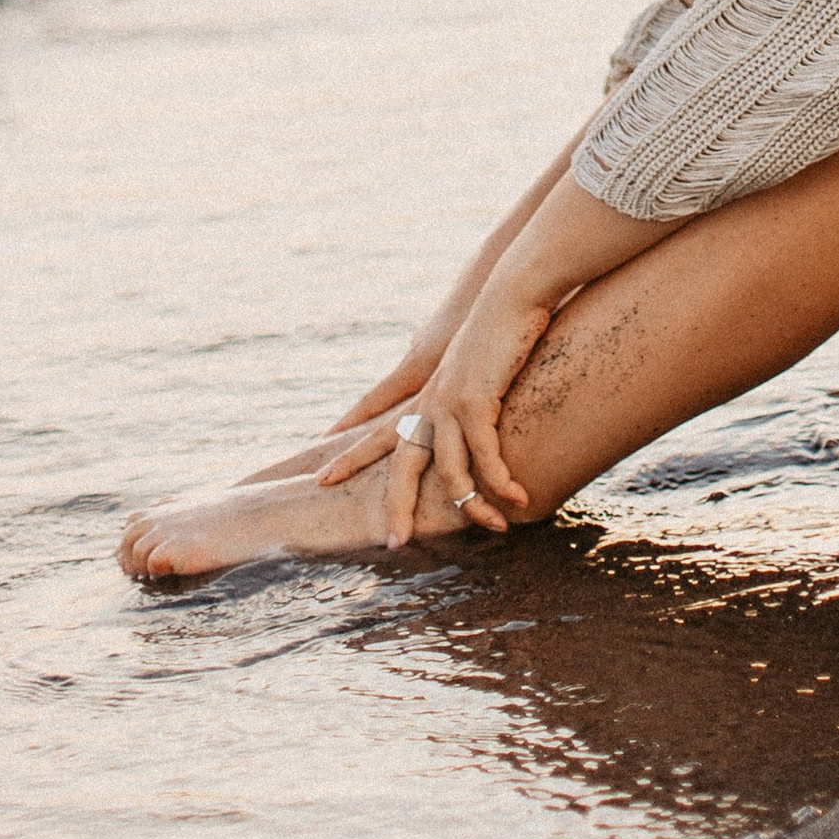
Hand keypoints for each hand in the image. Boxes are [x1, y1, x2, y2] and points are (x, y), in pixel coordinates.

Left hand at [316, 276, 553, 544]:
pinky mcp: (477, 402)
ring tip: (496, 527)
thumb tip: (436, 369)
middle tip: (392, 544)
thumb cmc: (493, 323)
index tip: (321, 475)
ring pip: (451, 471)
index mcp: (423, 392)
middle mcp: (429, 401)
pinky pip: (485, 456)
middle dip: (395, 506)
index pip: (376, 427)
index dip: (350, 452)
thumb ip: (448, 374)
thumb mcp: (462, 355)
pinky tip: (517, 498)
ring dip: (475, 505)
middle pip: (401, 463)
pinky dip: (501, 480)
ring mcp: (450, 402)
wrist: (510, 294)